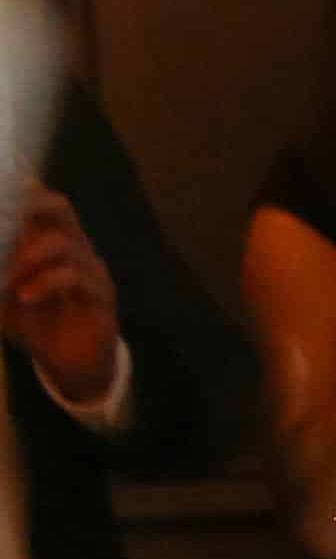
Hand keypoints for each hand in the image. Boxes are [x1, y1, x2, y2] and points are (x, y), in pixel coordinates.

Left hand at [4, 189, 116, 403]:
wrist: (69, 364)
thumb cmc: (35, 324)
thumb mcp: (1, 297)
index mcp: (50, 243)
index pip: (42, 204)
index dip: (23, 193)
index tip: (1, 193)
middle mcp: (74, 249)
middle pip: (61, 209)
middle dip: (32, 205)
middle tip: (6, 216)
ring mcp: (91, 270)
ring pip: (65, 244)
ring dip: (30, 255)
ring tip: (9, 274)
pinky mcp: (101, 296)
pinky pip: (75, 278)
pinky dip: (45, 284)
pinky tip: (25, 297)